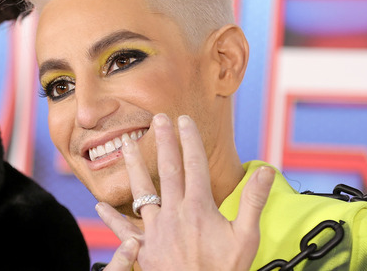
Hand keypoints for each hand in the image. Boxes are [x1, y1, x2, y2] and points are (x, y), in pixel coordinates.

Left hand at [96, 114, 273, 270]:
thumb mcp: (247, 237)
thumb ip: (253, 201)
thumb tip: (267, 171)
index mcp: (200, 207)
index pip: (195, 164)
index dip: (189, 140)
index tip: (184, 120)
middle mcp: (175, 212)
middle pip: (168, 169)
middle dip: (164, 141)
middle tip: (158, 118)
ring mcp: (156, 229)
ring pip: (142, 191)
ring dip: (133, 165)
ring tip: (124, 143)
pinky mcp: (143, 248)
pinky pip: (124, 230)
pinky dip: (111, 218)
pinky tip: (99, 205)